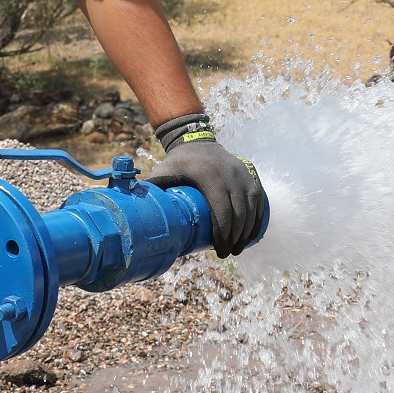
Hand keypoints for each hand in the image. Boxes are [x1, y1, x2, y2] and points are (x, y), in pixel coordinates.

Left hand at [148, 114, 266, 257]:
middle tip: (228, 253)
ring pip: (252, 206)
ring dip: (248, 230)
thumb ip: (151, 190)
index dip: (223, 234)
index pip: (222, 211)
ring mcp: (243, 172)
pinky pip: (259, 197)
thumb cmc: (177, 162)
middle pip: (239, 213)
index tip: (220, 251)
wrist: (197, 139)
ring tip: (239, 247)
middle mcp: (230, 173)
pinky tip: (254, 231)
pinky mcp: (250, 172)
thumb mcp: (163, 172)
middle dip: (236, 237)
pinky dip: (259, 216)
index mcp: (209, 175)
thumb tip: (134, 217)